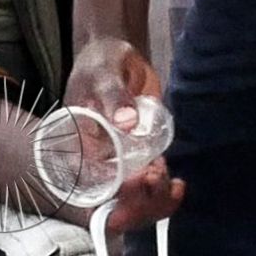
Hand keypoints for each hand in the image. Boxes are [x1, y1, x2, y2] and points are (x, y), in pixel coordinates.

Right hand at [63, 35, 182, 230]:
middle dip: (139, 200)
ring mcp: (120, 157)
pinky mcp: (141, 153)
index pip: (87, 185)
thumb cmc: (101, 63)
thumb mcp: (102, 76)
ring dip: (155, 196)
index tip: (137, 182)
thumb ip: (113, 98)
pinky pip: (149, 181)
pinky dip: (164, 190)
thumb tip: (126, 123)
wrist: (120, 55)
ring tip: (169, 178)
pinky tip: (177, 185)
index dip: (112, 195)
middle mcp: (97, 157)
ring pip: (133, 195)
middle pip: (112, 199)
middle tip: (157, 177)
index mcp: (78, 146)